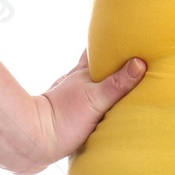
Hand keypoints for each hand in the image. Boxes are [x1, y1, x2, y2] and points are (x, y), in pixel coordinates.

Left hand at [19, 50, 147, 174]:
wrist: (34, 141)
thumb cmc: (63, 118)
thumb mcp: (95, 100)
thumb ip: (117, 84)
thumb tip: (140, 63)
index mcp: (83, 72)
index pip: (98, 48)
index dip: (111, 39)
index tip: (127, 32)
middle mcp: (78, 81)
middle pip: (98, 64)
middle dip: (113, 59)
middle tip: (133, 55)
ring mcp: (75, 97)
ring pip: (94, 83)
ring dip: (108, 80)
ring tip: (127, 80)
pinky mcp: (74, 115)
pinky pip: (93, 101)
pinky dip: (102, 99)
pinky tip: (109, 105)